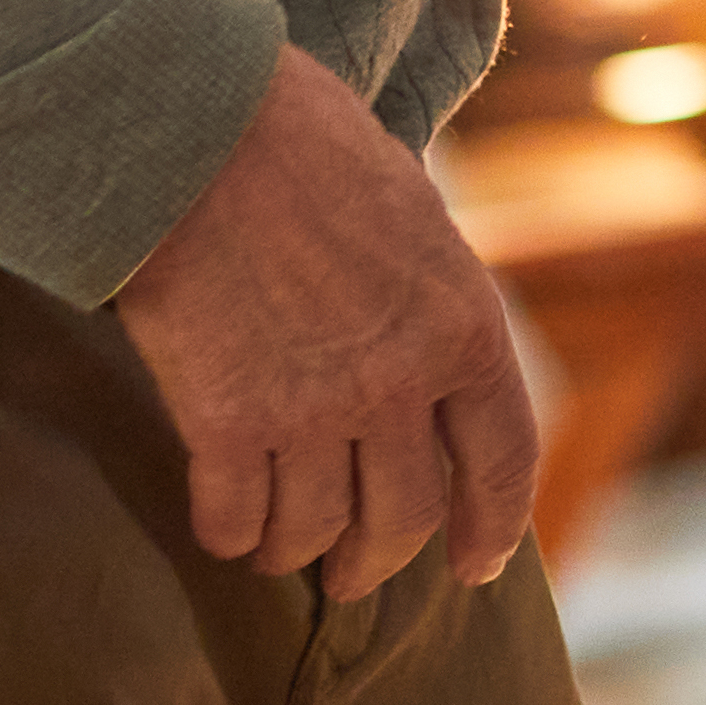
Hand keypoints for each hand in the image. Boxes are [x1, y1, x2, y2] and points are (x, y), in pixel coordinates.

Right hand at [115, 43, 540, 601]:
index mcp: (462, 322)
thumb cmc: (304, 144)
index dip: (494, 525)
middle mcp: (400, 380)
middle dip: (378, 560)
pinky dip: (229, 532)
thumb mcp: (412, 212)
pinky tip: (225, 516)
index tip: (476, 566)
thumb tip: (431, 354)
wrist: (201, 128)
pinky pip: (234, 521)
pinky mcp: (226, 424)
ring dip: (296, 551)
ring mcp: (313, 408)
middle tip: (353, 575)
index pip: (504, 456)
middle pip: (405, 519)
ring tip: (281, 546)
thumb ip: (428, 299)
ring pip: (315, 534)